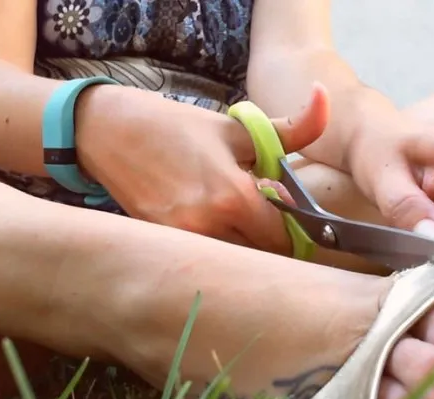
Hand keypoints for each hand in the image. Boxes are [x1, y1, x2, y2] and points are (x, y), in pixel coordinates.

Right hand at [75, 85, 328, 253]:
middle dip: (268, 241)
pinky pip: (201, 260)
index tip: (283, 214)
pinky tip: (207, 225)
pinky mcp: (159, 246)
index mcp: (232, 198)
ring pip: (231, 264)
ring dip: (241, 248)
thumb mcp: (236, 128)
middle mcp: (207, 228)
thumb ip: (291, 128)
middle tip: (261, 218)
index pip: (283, 239)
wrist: (107, 131)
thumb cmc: (175, 127)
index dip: (292, 229)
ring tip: (233, 220)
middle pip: (259, 258)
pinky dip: (213, 250)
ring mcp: (180, 242)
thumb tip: (326, 99)